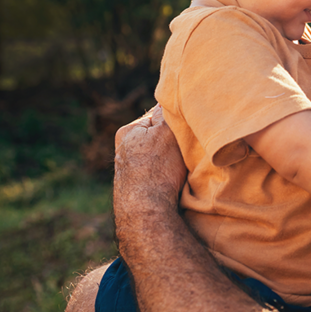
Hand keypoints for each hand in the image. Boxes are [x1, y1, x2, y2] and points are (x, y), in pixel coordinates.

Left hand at [113, 106, 186, 224]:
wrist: (147, 211)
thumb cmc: (157, 169)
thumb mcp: (166, 131)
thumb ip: (166, 113)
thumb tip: (166, 99)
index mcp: (126, 132)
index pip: (156, 116)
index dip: (174, 120)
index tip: (187, 127)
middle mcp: (123, 150)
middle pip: (156, 137)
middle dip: (171, 141)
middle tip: (187, 147)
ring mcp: (128, 171)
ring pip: (156, 157)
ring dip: (169, 159)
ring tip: (181, 166)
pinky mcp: (135, 190)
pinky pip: (155, 174)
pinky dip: (165, 175)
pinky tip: (174, 181)